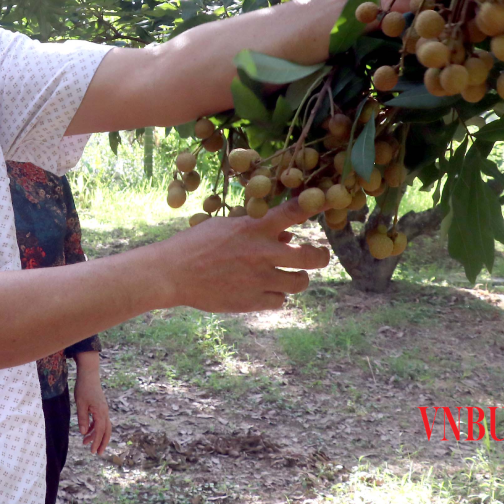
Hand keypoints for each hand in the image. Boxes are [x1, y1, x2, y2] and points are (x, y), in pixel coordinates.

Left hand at [73, 354, 110, 454]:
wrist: (89, 374)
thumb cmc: (83, 388)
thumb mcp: (80, 404)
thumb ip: (82, 419)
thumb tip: (83, 433)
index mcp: (100, 412)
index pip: (100, 431)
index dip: (96, 442)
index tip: (93, 451)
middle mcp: (104, 412)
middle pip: (107, 431)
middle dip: (102, 443)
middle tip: (98, 453)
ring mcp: (103, 409)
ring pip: (103, 426)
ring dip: (96, 436)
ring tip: (86, 443)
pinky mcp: (100, 407)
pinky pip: (99, 421)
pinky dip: (94, 428)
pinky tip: (86, 431)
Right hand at [158, 198, 328, 312]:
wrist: (172, 273)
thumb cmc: (195, 244)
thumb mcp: (225, 226)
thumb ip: (256, 229)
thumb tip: (287, 237)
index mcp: (255, 228)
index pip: (294, 212)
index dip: (316, 206)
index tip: (330, 202)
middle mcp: (263, 252)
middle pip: (311, 256)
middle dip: (320, 255)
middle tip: (319, 255)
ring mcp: (260, 279)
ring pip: (300, 282)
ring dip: (298, 278)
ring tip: (291, 276)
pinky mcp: (253, 301)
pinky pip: (280, 301)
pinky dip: (276, 296)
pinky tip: (265, 290)